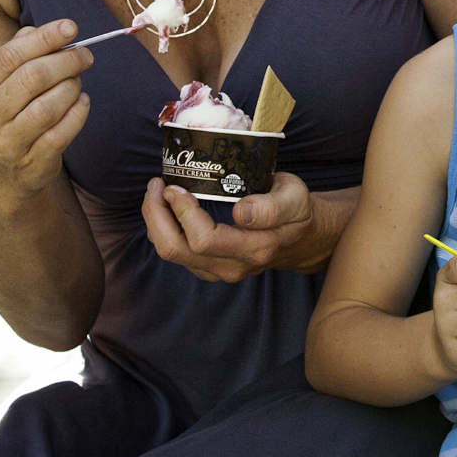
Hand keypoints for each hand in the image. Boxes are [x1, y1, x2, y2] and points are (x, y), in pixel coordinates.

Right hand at [0, 19, 93, 208]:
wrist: (2, 172)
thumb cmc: (4, 111)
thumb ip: (17, 50)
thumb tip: (49, 30)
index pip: (9, 56)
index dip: (45, 38)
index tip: (71, 27)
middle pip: (33, 78)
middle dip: (67, 61)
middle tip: (84, 56)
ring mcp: (3, 145)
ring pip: (50, 105)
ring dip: (72, 87)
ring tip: (76, 81)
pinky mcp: (29, 163)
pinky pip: (64, 131)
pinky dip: (79, 111)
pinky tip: (81, 102)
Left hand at [144, 173, 345, 282]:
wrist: (301, 238)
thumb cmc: (296, 210)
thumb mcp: (296, 199)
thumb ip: (271, 208)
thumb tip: (240, 212)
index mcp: (254, 249)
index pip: (205, 240)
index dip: (183, 213)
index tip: (177, 186)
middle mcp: (232, 266)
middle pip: (176, 250)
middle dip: (156, 216)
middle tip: (157, 185)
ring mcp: (218, 271)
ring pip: (171, 253)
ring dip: (155, 221)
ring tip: (156, 192)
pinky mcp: (208, 268)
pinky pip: (175, 253)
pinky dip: (163, 228)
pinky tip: (167, 207)